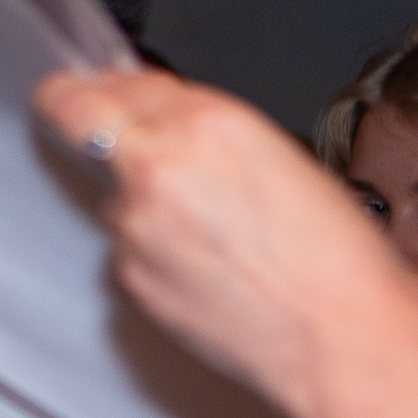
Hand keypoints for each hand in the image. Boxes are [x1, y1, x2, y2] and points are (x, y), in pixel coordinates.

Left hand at [32, 68, 410, 417]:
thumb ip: (201, 126)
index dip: (101, 82)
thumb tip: (155, 111)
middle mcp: (157, 168)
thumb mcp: (279, 155)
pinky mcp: (126, 276)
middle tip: (96, 120)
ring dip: (137, 199)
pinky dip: (152, 250)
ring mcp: (132, 226)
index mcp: (206, 124)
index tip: (92, 83)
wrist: (339, 335)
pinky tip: (206, 266)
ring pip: (109, 192)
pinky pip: (125, 247)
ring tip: (208, 231)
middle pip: (79, 118)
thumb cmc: (333, 255)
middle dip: (82, 113)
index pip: (116, 83)